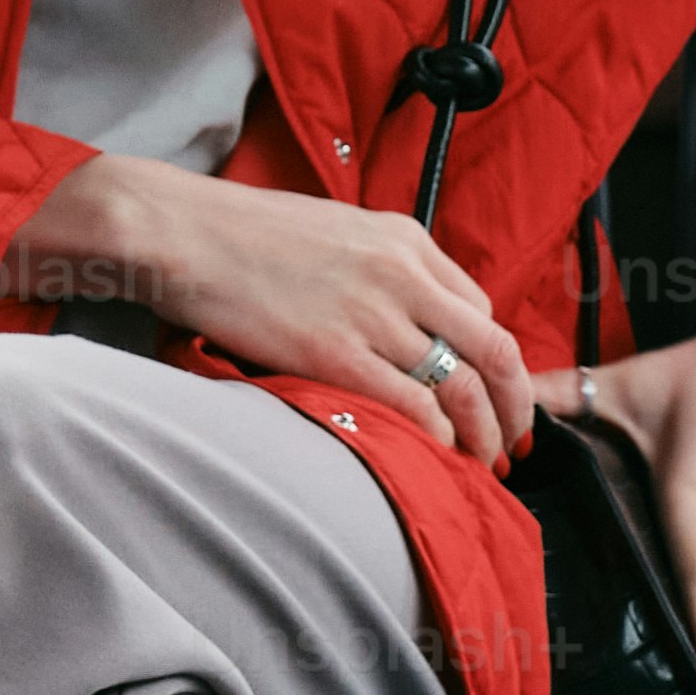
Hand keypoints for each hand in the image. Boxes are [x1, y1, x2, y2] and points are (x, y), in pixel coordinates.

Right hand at [11, 152, 542, 469]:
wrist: (183, 232)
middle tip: (511, 444)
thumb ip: (375, 267)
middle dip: (512, 405)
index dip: (493, 361)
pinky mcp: (337, 352)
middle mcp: (403, 273)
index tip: (492, 394)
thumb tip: (393, 315)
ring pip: (463, 385)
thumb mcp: (332, 231)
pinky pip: (414, 404)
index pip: (479, 307)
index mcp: (405, 239)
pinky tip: (435, 456)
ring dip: (480, 433)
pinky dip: (436, 437)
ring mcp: (374, 314)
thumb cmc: (242, 234)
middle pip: (493, 350)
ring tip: (479, 463)